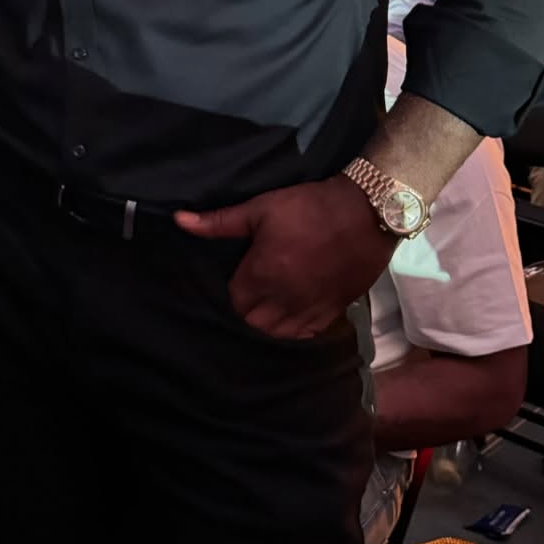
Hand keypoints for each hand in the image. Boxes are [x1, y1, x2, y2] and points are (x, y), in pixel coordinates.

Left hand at [176, 175, 393, 338]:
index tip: (236, 276)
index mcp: (263, 275)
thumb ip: (218, 222)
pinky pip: (305, 336)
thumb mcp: (260, 208)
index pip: (233, 301)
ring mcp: (310, 309)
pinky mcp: (333, 312)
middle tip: (249, 290)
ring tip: (268, 304)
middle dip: (246, 309)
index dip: (231, 290)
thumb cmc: (308, 207)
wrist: (365, 213)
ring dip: (268, 323)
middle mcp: (284, 299)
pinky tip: (291, 314)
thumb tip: (178, 220)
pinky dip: (294, 330)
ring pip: (277, 334)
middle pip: (252, 322)